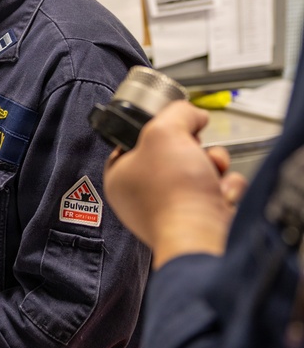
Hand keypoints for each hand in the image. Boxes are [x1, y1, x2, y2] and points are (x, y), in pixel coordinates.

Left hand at [103, 100, 247, 268]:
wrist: (202, 235)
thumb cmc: (173, 192)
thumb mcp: (165, 130)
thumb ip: (178, 112)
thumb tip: (193, 115)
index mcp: (120, 177)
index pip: (136, 143)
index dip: (158, 130)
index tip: (171, 127)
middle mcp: (142, 197)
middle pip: (174, 154)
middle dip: (195, 148)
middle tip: (195, 150)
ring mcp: (171, 211)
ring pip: (200, 170)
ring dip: (215, 165)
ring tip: (212, 173)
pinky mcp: (199, 221)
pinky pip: (218, 191)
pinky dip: (226, 189)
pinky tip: (221, 196)